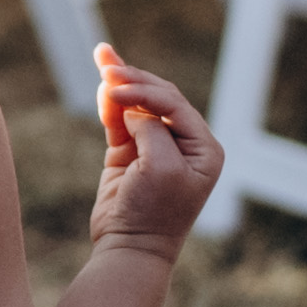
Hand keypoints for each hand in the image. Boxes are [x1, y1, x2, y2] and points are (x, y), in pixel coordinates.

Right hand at [89, 47, 220, 254]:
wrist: (130, 248)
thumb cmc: (154, 213)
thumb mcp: (161, 166)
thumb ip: (151, 128)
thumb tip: (131, 108)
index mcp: (203, 148)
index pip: (174, 104)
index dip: (145, 91)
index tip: (115, 89)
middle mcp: (184, 144)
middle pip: (157, 97)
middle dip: (132, 78)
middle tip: (106, 60)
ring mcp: (156, 148)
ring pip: (137, 105)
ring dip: (119, 84)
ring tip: (102, 57)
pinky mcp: (131, 154)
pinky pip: (120, 121)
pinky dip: (110, 106)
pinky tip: (102, 91)